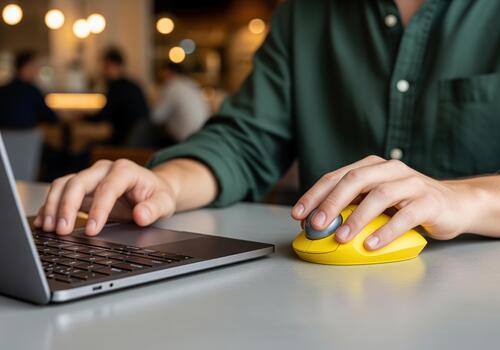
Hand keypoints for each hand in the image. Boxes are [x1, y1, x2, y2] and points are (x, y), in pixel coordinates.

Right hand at [33, 159, 178, 235]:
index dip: (98, 209)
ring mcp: (91, 176)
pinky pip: (61, 191)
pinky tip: (44, 221)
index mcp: (125, 170)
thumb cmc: (157, 194)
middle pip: (79, 181)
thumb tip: (141, 216)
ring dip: (53, 205)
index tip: (92, 230)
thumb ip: (154, 209)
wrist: (153, 188)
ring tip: (49, 227)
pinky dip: (51, 205)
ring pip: (65, 184)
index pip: (108, 187)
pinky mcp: (82, 187)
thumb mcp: (164, 202)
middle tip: (61, 229)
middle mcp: (104, 170)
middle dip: (67, 206)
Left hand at [291, 155, 474, 249]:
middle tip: (317, 224)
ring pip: (379, 195)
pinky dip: (386, 231)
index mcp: (371, 167)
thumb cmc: (406, 203)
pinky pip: (405, 216)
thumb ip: (351, 206)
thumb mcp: (375, 201)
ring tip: (342, 237)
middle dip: (331, 202)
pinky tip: (371, 244)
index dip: (314, 195)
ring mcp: (411, 183)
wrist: (454, 204)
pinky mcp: (428, 201)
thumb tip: (316, 224)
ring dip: (357, 217)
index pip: (336, 177)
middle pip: (354, 180)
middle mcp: (389, 169)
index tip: (298, 214)